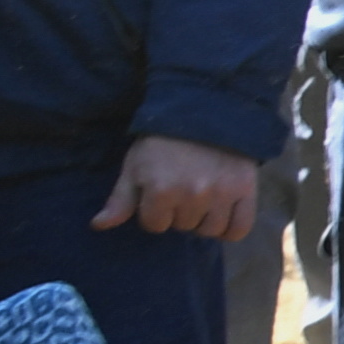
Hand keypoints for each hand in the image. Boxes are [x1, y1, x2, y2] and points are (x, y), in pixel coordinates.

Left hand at [94, 136, 259, 240]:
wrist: (205, 112)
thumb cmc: (162, 141)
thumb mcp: (135, 166)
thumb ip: (120, 199)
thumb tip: (98, 225)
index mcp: (161, 190)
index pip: (154, 225)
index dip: (153, 211)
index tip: (159, 192)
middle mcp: (193, 194)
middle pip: (182, 227)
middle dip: (179, 212)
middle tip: (182, 188)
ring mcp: (222, 194)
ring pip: (209, 231)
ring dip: (203, 220)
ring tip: (201, 199)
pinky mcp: (245, 190)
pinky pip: (238, 229)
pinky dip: (230, 229)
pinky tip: (221, 215)